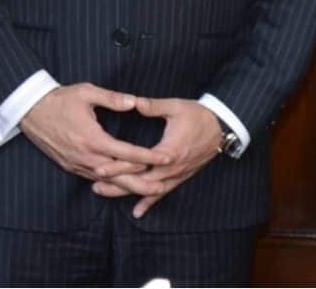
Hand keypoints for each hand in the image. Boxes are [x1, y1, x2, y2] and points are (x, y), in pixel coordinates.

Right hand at [19, 83, 163, 181]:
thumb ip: (113, 98)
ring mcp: (77, 164)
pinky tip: (122, 184)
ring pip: (107, 181)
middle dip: (142, 182)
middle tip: (163, 186)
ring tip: (148, 189)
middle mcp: (85, 156)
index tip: (166, 158)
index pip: (126, 152)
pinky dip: (111, 183)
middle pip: (119, 176)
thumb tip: (134, 102)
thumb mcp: (87, 92)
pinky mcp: (71, 166)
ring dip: (127, 186)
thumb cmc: (61, 99)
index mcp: (93, 139)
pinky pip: (95, 178)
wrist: (31, 111)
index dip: (148, 157)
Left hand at [91, 98, 223, 217]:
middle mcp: (171, 168)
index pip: (139, 162)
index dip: (118, 165)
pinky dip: (149, 203)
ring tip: (104, 193)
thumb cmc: (198, 115)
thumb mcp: (176, 107)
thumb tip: (133, 102)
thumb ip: (153, 106)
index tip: (100, 167)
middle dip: (116, 183)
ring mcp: (176, 175)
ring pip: (147, 190)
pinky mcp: (180, 177)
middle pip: (140, 180)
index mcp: (168, 151)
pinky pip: (163, 193)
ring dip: (125, 193)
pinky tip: (137, 213)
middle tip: (95, 184)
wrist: (221, 127)